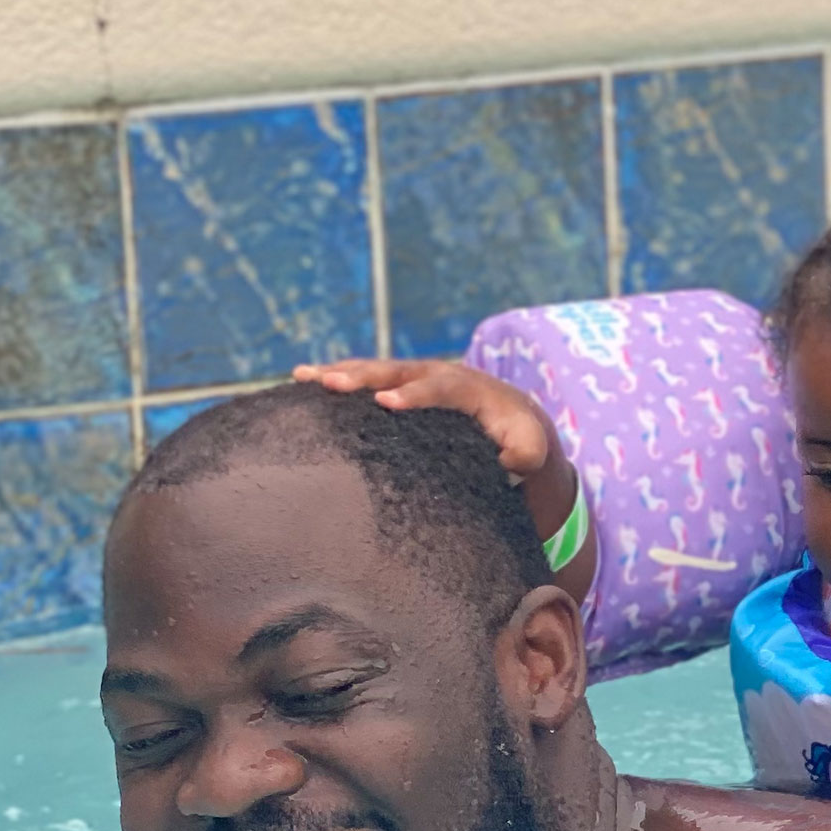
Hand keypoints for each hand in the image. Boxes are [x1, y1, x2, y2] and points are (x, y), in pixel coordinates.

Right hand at [292, 357, 557, 481]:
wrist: (512, 418)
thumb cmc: (520, 438)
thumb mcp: (531, 448)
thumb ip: (525, 452)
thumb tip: (508, 460)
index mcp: (467, 388)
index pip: (438, 388)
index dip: (414, 395)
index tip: (386, 404)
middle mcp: (435, 374)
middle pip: (396, 372)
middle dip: (364, 377)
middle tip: (331, 384)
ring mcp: (414, 377)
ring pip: (374, 371)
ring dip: (339, 372)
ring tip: (303, 376)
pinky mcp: (398, 387)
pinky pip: (364, 380)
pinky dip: (335, 378)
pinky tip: (299, 383)